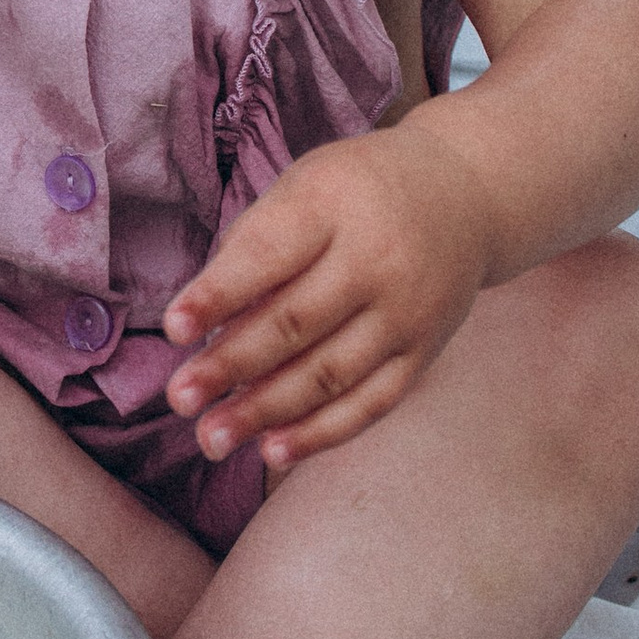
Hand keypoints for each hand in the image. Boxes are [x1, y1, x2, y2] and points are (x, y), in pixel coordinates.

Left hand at [162, 127, 494, 472]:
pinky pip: (370, 403)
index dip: (218, 295)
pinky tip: (273, 451)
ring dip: (265, 412)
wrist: (465, 196)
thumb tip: (204, 329)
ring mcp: (406, 311)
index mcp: (332, 204)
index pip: (268, 255)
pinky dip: (321, 433)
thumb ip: (255, 247)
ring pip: (329, 374)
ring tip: (212, 438)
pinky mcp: (424, 351)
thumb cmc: (357, 192)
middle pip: (295, 323)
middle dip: (230, 366)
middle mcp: (376, 259)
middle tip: (179, 399)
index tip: (173, 329)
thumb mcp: (305, 187)